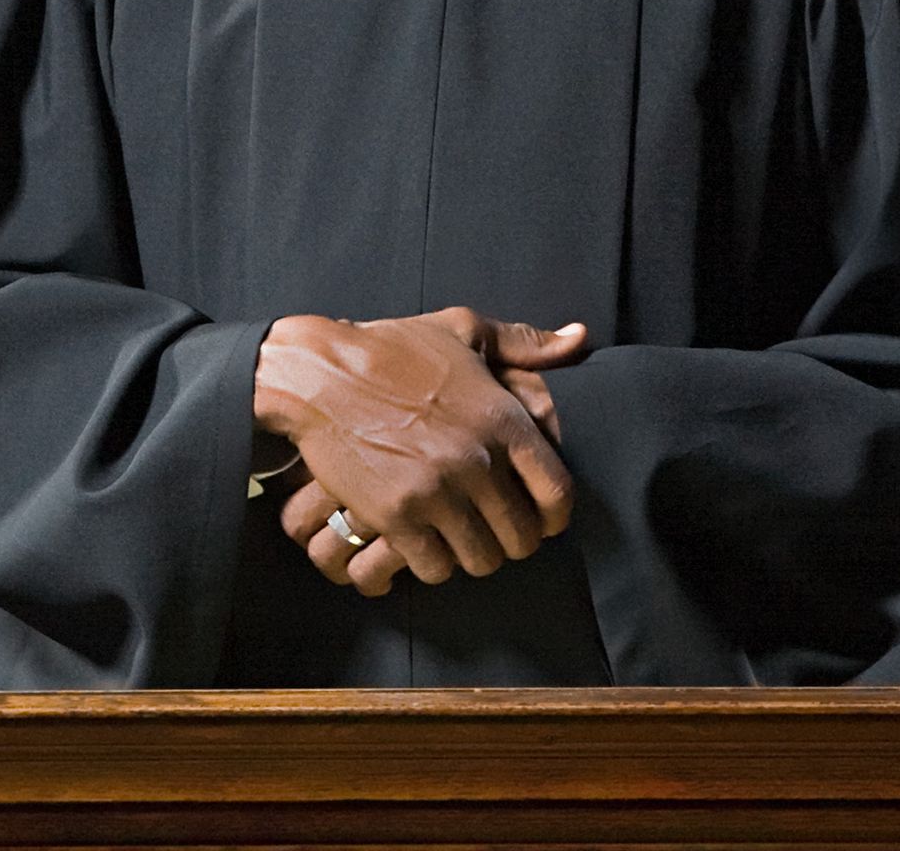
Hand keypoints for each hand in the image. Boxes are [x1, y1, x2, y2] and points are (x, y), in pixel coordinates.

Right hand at [254, 307, 586, 591]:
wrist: (320, 374)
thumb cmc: (395, 350)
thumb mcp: (464, 330)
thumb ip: (526, 343)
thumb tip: (579, 339)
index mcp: (501, 418)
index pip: (558, 493)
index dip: (555, 516)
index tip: (542, 517)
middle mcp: (476, 460)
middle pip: (520, 538)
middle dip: (512, 539)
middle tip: (493, 527)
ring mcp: (436, 492)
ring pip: (480, 560)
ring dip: (472, 553)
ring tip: (459, 534)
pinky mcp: (396, 517)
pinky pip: (434, 568)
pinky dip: (432, 562)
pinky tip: (424, 540)